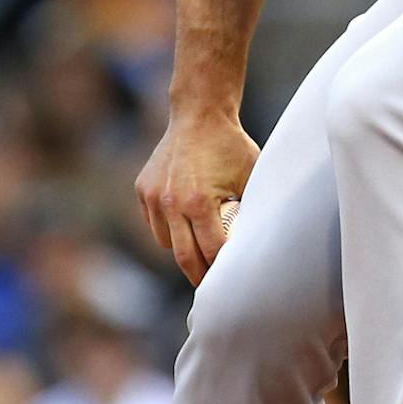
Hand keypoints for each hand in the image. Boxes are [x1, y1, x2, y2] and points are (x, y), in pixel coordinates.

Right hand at [136, 108, 257, 287]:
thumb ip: (251, 207)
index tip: (231, 280)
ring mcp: (153, 196)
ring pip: (166, 242)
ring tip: (200, 253)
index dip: (222, 269)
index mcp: (198, 201)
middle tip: (212, 288)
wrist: (198, 114)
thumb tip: (259, 240)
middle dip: (199, 275)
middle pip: (184, 256)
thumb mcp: (250, 175)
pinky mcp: (142, 189)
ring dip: (183, 250)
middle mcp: (171, 202)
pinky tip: (185, 226)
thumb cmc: (231, 145)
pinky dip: (169, 230)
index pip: (211, 250)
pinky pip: (155, 223)